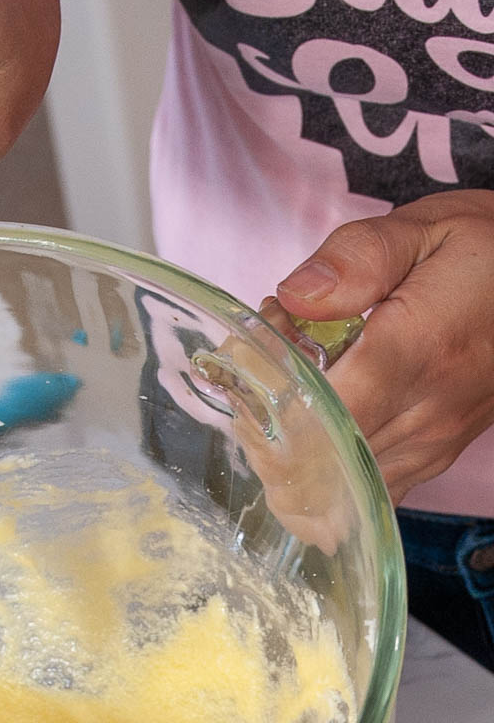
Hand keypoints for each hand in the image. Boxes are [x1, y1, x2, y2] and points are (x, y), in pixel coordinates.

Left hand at [274, 190, 493, 503]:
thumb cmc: (483, 254)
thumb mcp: (425, 230)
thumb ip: (356, 259)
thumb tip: (294, 297)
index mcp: (418, 352)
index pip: (318, 413)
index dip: (267, 397)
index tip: (251, 353)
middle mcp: (427, 412)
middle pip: (317, 458)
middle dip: (266, 423)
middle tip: (261, 371)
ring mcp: (431, 444)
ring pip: (334, 487)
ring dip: (290, 450)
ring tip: (288, 392)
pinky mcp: (432, 459)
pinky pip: (362, 492)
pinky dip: (322, 474)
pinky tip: (312, 428)